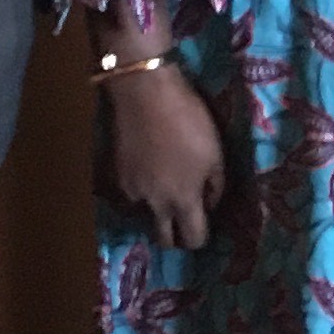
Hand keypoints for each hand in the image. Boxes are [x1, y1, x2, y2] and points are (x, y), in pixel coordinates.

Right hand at [100, 63, 228, 248]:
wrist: (145, 95)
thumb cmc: (189, 123)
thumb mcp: (216, 154)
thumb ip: (215, 186)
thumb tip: (210, 204)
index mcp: (183, 200)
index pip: (193, 238)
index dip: (200, 238)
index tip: (204, 229)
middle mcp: (154, 203)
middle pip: (163, 238)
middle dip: (175, 238)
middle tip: (184, 223)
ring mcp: (131, 189)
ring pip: (145, 214)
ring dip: (156, 209)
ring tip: (166, 189)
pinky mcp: (117, 173)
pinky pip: (133, 193)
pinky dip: (143, 189)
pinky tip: (150, 171)